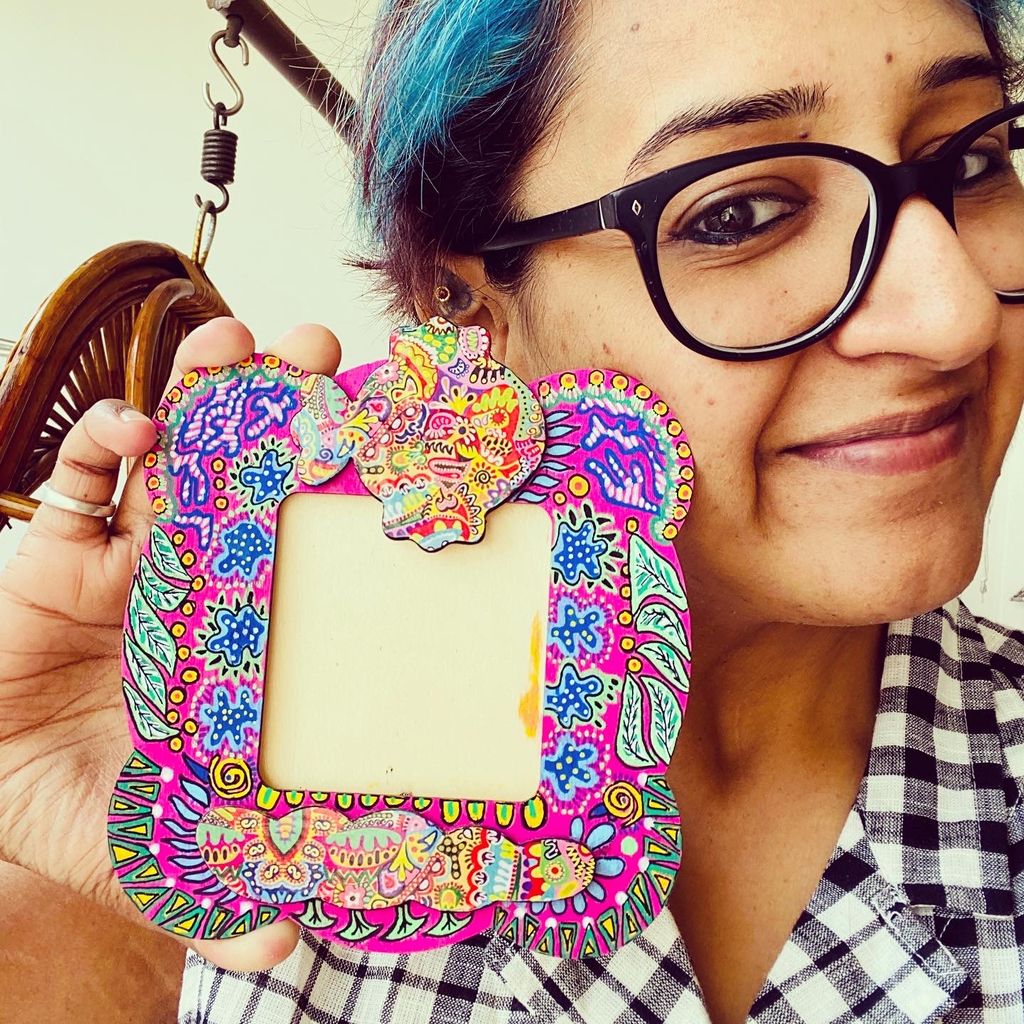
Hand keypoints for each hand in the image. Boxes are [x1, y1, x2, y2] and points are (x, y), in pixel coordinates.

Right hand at [0, 317, 341, 971]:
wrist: (0, 796)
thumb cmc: (99, 808)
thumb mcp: (170, 851)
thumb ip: (229, 890)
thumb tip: (294, 946)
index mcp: (251, 625)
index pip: (308, 538)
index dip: (344, 487)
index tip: (389, 439)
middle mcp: (207, 571)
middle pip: (254, 468)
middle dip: (285, 403)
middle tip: (323, 356)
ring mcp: (136, 550)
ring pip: (177, 449)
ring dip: (205, 391)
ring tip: (236, 348)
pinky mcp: (61, 547)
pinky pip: (81, 476)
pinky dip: (102, 445)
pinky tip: (127, 434)